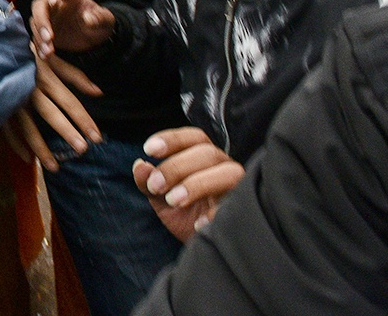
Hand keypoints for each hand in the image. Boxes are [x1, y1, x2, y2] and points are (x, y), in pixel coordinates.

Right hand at [9, 49, 102, 172]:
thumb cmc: (26, 52)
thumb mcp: (52, 59)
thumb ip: (75, 76)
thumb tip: (98, 92)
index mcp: (45, 77)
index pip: (69, 101)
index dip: (84, 120)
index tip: (97, 137)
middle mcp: (29, 89)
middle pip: (51, 114)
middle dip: (67, 132)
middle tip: (82, 149)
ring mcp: (12, 99)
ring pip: (27, 127)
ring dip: (41, 148)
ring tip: (55, 167)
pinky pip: (7, 129)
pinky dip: (17, 145)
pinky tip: (29, 159)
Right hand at [29, 0, 114, 57]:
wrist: (96, 37)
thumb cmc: (100, 22)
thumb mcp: (106, 20)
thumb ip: (99, 17)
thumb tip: (88, 18)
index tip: (54, 1)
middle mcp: (55, 6)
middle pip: (39, 6)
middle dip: (41, 20)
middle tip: (50, 37)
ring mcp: (48, 20)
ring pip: (35, 23)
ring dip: (39, 37)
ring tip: (50, 51)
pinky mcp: (45, 34)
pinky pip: (37, 38)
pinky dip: (40, 47)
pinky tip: (46, 55)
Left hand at [132, 127, 243, 241]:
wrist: (207, 249)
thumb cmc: (185, 216)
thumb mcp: (161, 199)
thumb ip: (147, 182)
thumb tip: (140, 166)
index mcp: (204, 159)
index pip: (194, 138)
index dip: (173, 139)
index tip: (148, 150)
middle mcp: (225, 168)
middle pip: (207, 153)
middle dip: (177, 167)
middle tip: (155, 186)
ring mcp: (240, 189)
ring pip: (228, 173)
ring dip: (198, 184)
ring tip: (173, 200)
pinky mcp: (248, 212)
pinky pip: (239, 207)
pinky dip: (218, 214)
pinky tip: (198, 225)